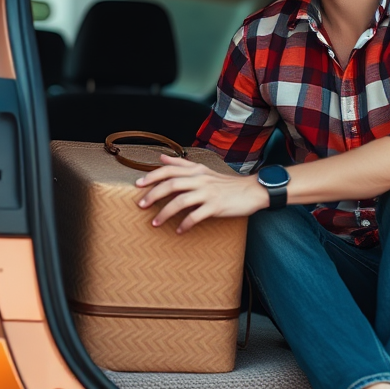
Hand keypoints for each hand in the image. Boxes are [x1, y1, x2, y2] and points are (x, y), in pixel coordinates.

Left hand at [136, 154, 268, 233]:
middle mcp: (200, 180)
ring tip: (155, 223)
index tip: (138, 184)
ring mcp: (208, 193)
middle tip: (141, 205)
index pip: (169, 169)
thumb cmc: (226, 183)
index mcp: (196, 171)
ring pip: (180, 201)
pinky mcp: (216, 206)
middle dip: (153, 195)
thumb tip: (161, 157)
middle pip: (171, 184)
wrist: (251, 191)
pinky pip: (196, 216)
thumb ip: (182, 164)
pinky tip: (179, 230)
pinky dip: (185, 224)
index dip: (152, 175)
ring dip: (165, 213)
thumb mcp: (203, 170)